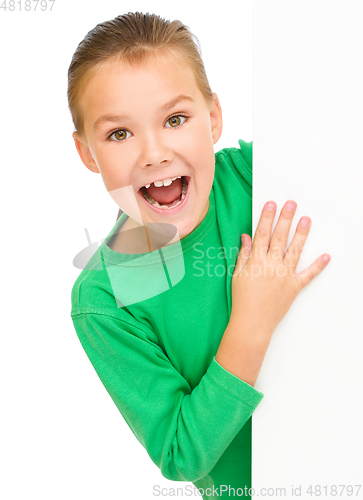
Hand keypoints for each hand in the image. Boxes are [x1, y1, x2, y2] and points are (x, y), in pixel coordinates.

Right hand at [230, 200, 330, 343]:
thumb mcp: (237, 275)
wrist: (252, 323)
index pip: (261, 234)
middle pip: (279, 237)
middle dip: (285, 219)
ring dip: (301, 234)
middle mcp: (272, 265)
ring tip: (307, 220)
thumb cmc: (242, 300)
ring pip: (295, 251)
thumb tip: (246, 237)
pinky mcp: (294, 287)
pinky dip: (318, 266)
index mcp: (256, 261)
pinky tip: (326, 256)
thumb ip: (243, 255)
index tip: (270, 204)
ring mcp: (284, 276)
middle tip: (291, 204)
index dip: (266, 218)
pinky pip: (308, 275)